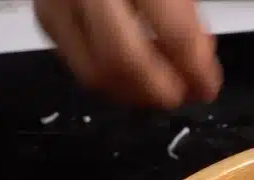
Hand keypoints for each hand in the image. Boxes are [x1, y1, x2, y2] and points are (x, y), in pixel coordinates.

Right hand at [34, 0, 221, 108]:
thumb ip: (185, 13)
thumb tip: (198, 61)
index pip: (174, 33)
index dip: (196, 70)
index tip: (207, 87)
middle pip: (123, 59)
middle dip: (158, 90)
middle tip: (181, 96)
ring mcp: (60, 2)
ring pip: (93, 72)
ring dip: (133, 93)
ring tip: (159, 92)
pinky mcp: (46, 15)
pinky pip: (77, 64)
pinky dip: (109, 78)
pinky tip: (131, 78)